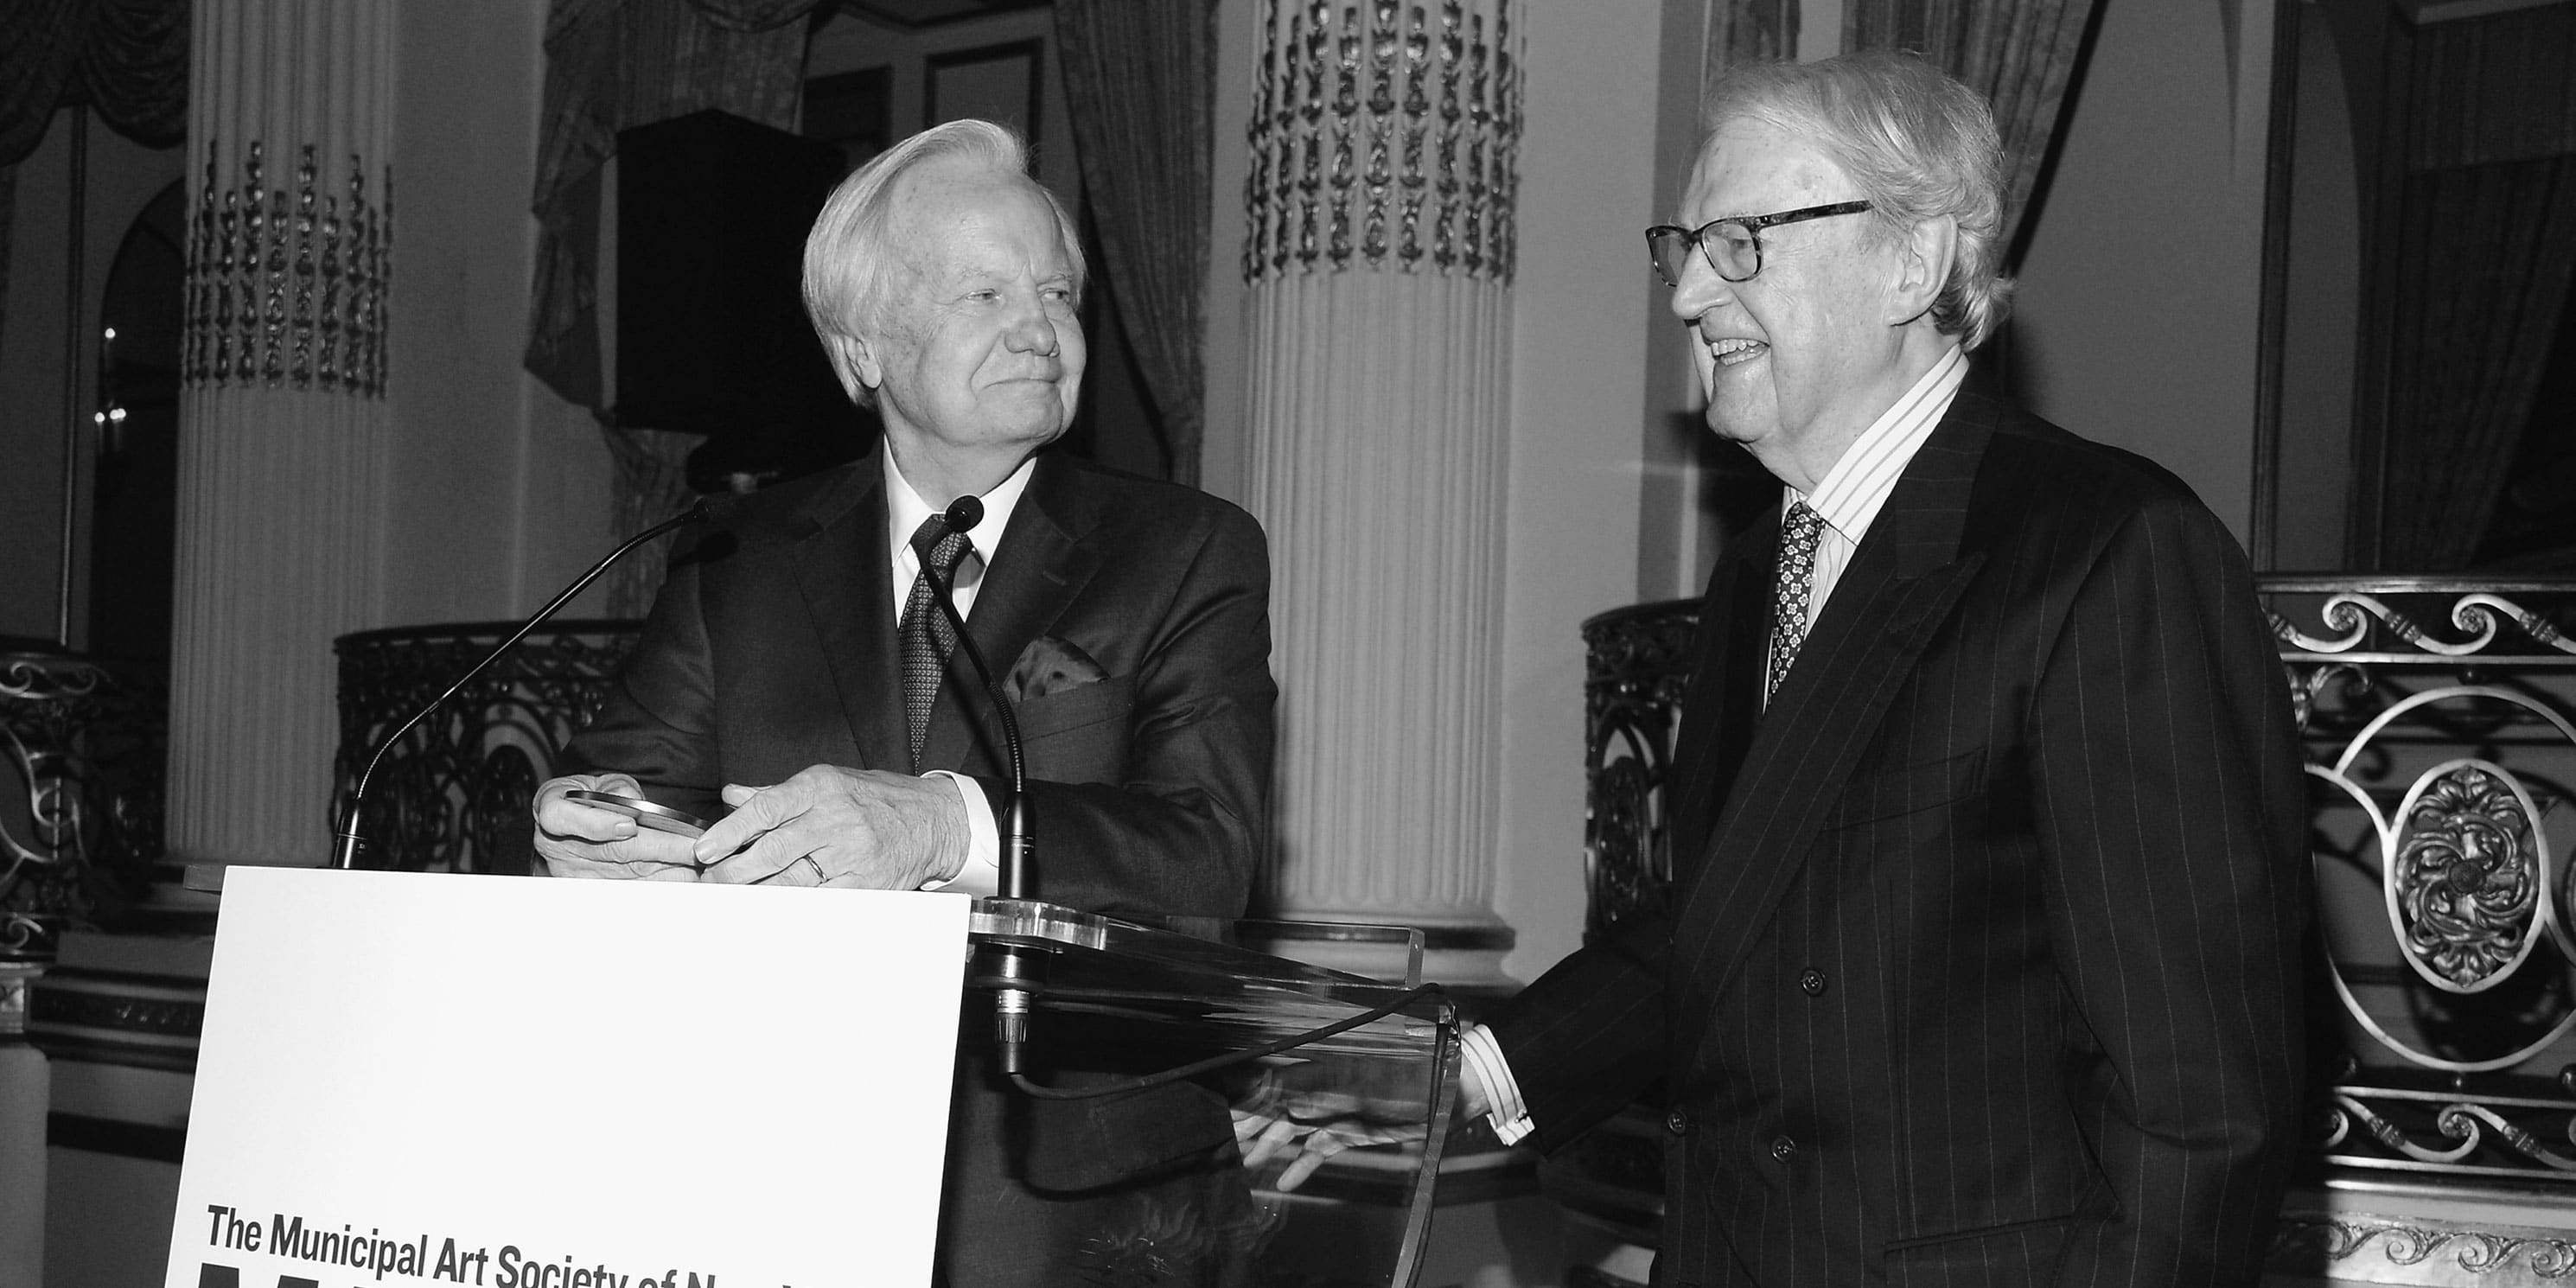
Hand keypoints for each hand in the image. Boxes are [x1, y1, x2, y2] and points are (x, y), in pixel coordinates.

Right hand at [532, 774, 701, 879]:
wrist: (571, 822)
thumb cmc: (588, 798)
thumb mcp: (598, 782)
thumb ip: (616, 788)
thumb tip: (631, 799)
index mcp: (553, 810)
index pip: (563, 818)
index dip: (597, 824)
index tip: (629, 825)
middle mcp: (558, 846)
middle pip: (610, 852)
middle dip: (659, 848)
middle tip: (693, 846)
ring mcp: (573, 873)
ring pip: (625, 876)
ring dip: (664, 871)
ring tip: (697, 864)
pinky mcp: (590, 890)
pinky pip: (628, 889)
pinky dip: (658, 883)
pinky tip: (683, 878)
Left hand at [691, 764, 969, 889]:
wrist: (932, 820)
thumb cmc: (875, 799)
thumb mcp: (827, 782)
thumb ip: (775, 793)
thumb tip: (732, 796)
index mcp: (820, 787)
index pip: (766, 808)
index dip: (731, 830)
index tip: (705, 849)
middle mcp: (835, 818)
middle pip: (774, 850)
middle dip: (734, 872)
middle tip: (708, 884)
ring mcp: (851, 853)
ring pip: (793, 881)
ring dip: (756, 895)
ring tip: (730, 901)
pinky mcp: (865, 884)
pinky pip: (821, 902)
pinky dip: (793, 910)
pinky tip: (770, 913)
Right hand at [1231, 1058, 1489, 1190]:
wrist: (1449, 1093)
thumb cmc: (1409, 1082)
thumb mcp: (1365, 1087)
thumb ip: (1321, 1091)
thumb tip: (1284, 1098)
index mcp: (1324, 1072)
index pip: (1278, 1083)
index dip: (1252, 1096)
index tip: (1226, 1109)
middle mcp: (1325, 1091)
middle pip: (1280, 1109)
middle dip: (1253, 1125)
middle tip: (1225, 1140)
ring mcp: (1337, 1112)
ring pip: (1295, 1131)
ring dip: (1271, 1147)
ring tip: (1245, 1163)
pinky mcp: (1351, 1133)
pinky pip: (1320, 1148)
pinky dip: (1302, 1164)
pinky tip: (1283, 1181)